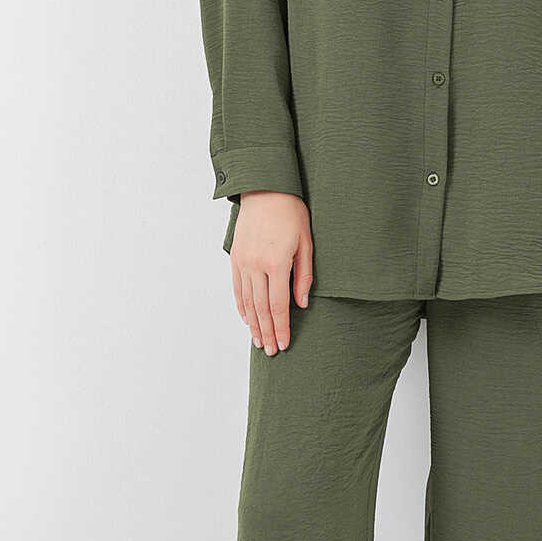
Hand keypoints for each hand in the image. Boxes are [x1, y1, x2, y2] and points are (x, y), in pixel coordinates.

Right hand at [230, 191, 312, 354]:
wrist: (265, 189)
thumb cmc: (291, 212)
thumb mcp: (306, 243)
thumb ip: (304, 275)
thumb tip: (302, 303)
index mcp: (276, 263)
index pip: (278, 305)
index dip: (282, 328)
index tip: (284, 344)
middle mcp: (256, 265)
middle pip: (261, 309)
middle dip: (267, 332)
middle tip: (272, 351)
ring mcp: (243, 262)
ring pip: (247, 302)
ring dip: (254, 325)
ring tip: (260, 341)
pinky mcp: (235, 257)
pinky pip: (237, 288)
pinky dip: (242, 307)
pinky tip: (247, 319)